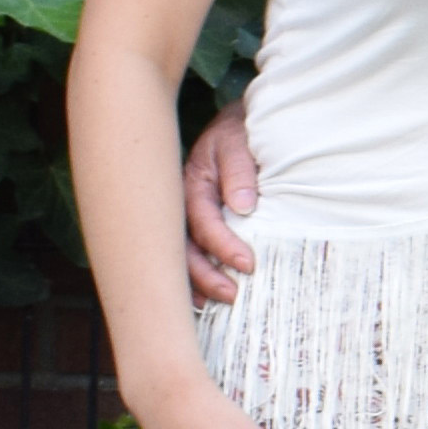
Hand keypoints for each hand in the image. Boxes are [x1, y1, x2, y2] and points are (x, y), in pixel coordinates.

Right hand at [182, 98, 264, 299]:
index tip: (248, 264)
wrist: (238, 122)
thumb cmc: (241, 132)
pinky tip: (202, 299)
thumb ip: (240, 169)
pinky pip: (186, 252)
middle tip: (231, 295)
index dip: (223, 245)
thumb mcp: (240, 141)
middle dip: (204, 275)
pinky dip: (191, 277)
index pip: (204, 221)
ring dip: (195, 283)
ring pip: (180, 254)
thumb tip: (243, 205)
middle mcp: (182, 202)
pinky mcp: (192, 222)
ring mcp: (184, 214)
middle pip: (183, 246)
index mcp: (192, 181)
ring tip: (214, 305)